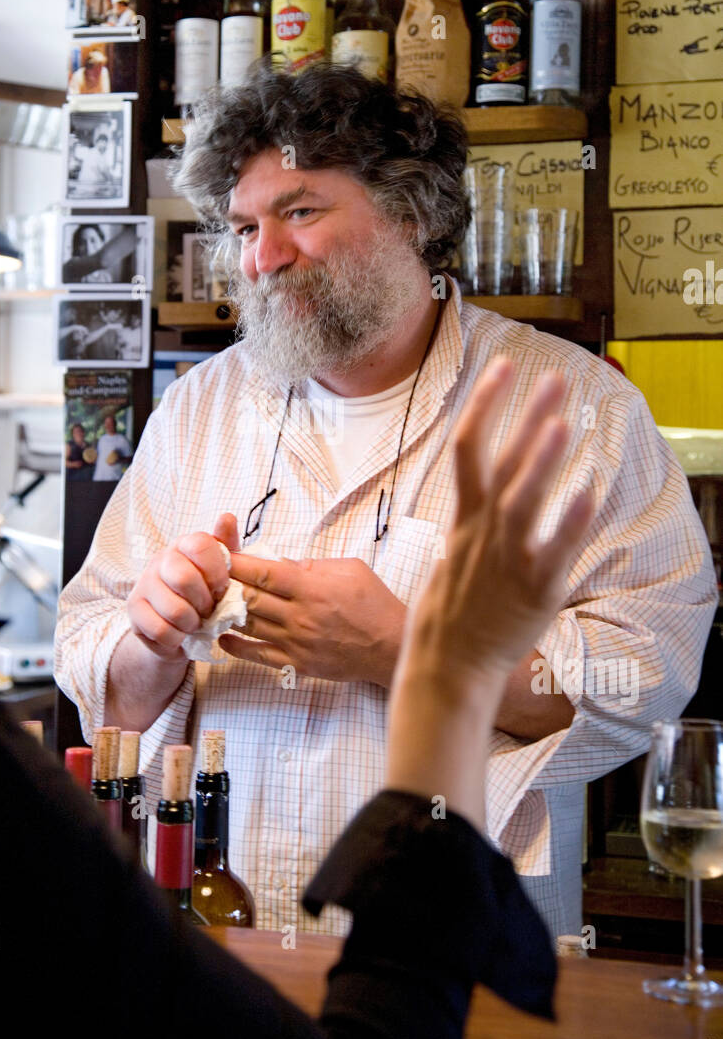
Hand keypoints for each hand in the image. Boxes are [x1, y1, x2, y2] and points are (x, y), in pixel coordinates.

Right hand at [126, 513, 239, 661]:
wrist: (176, 625)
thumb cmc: (203, 593)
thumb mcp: (222, 570)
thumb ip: (227, 546)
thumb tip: (227, 517)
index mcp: (184, 545)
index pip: (200, 545)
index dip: (217, 572)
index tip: (222, 589)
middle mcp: (161, 559)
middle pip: (184, 578)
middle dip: (204, 602)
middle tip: (209, 610)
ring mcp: (143, 583)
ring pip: (175, 610)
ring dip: (192, 624)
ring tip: (195, 623)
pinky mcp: (133, 609)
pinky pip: (160, 630)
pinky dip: (177, 639)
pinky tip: (180, 634)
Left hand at [218, 555, 406, 685]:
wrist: (391, 647)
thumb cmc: (374, 603)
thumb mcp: (349, 569)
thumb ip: (311, 565)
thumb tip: (280, 562)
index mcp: (312, 588)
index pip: (264, 573)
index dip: (238, 563)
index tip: (220, 555)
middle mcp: (300, 616)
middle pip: (250, 599)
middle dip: (226, 586)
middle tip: (209, 578)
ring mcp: (297, 643)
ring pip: (250, 626)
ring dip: (227, 615)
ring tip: (210, 604)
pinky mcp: (297, 664)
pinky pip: (258, 655)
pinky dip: (237, 646)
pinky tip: (224, 637)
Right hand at [385, 357, 596, 819]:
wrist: (447, 669)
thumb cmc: (449, 616)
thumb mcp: (452, 557)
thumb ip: (472, 524)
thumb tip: (485, 496)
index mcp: (463, 522)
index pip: (467, 449)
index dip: (484, 405)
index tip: (502, 369)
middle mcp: (483, 534)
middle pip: (502, 463)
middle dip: (526, 417)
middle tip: (552, 379)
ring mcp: (507, 560)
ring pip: (523, 500)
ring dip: (543, 460)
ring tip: (565, 422)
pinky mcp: (535, 589)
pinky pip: (556, 549)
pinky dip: (572, 519)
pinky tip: (591, 491)